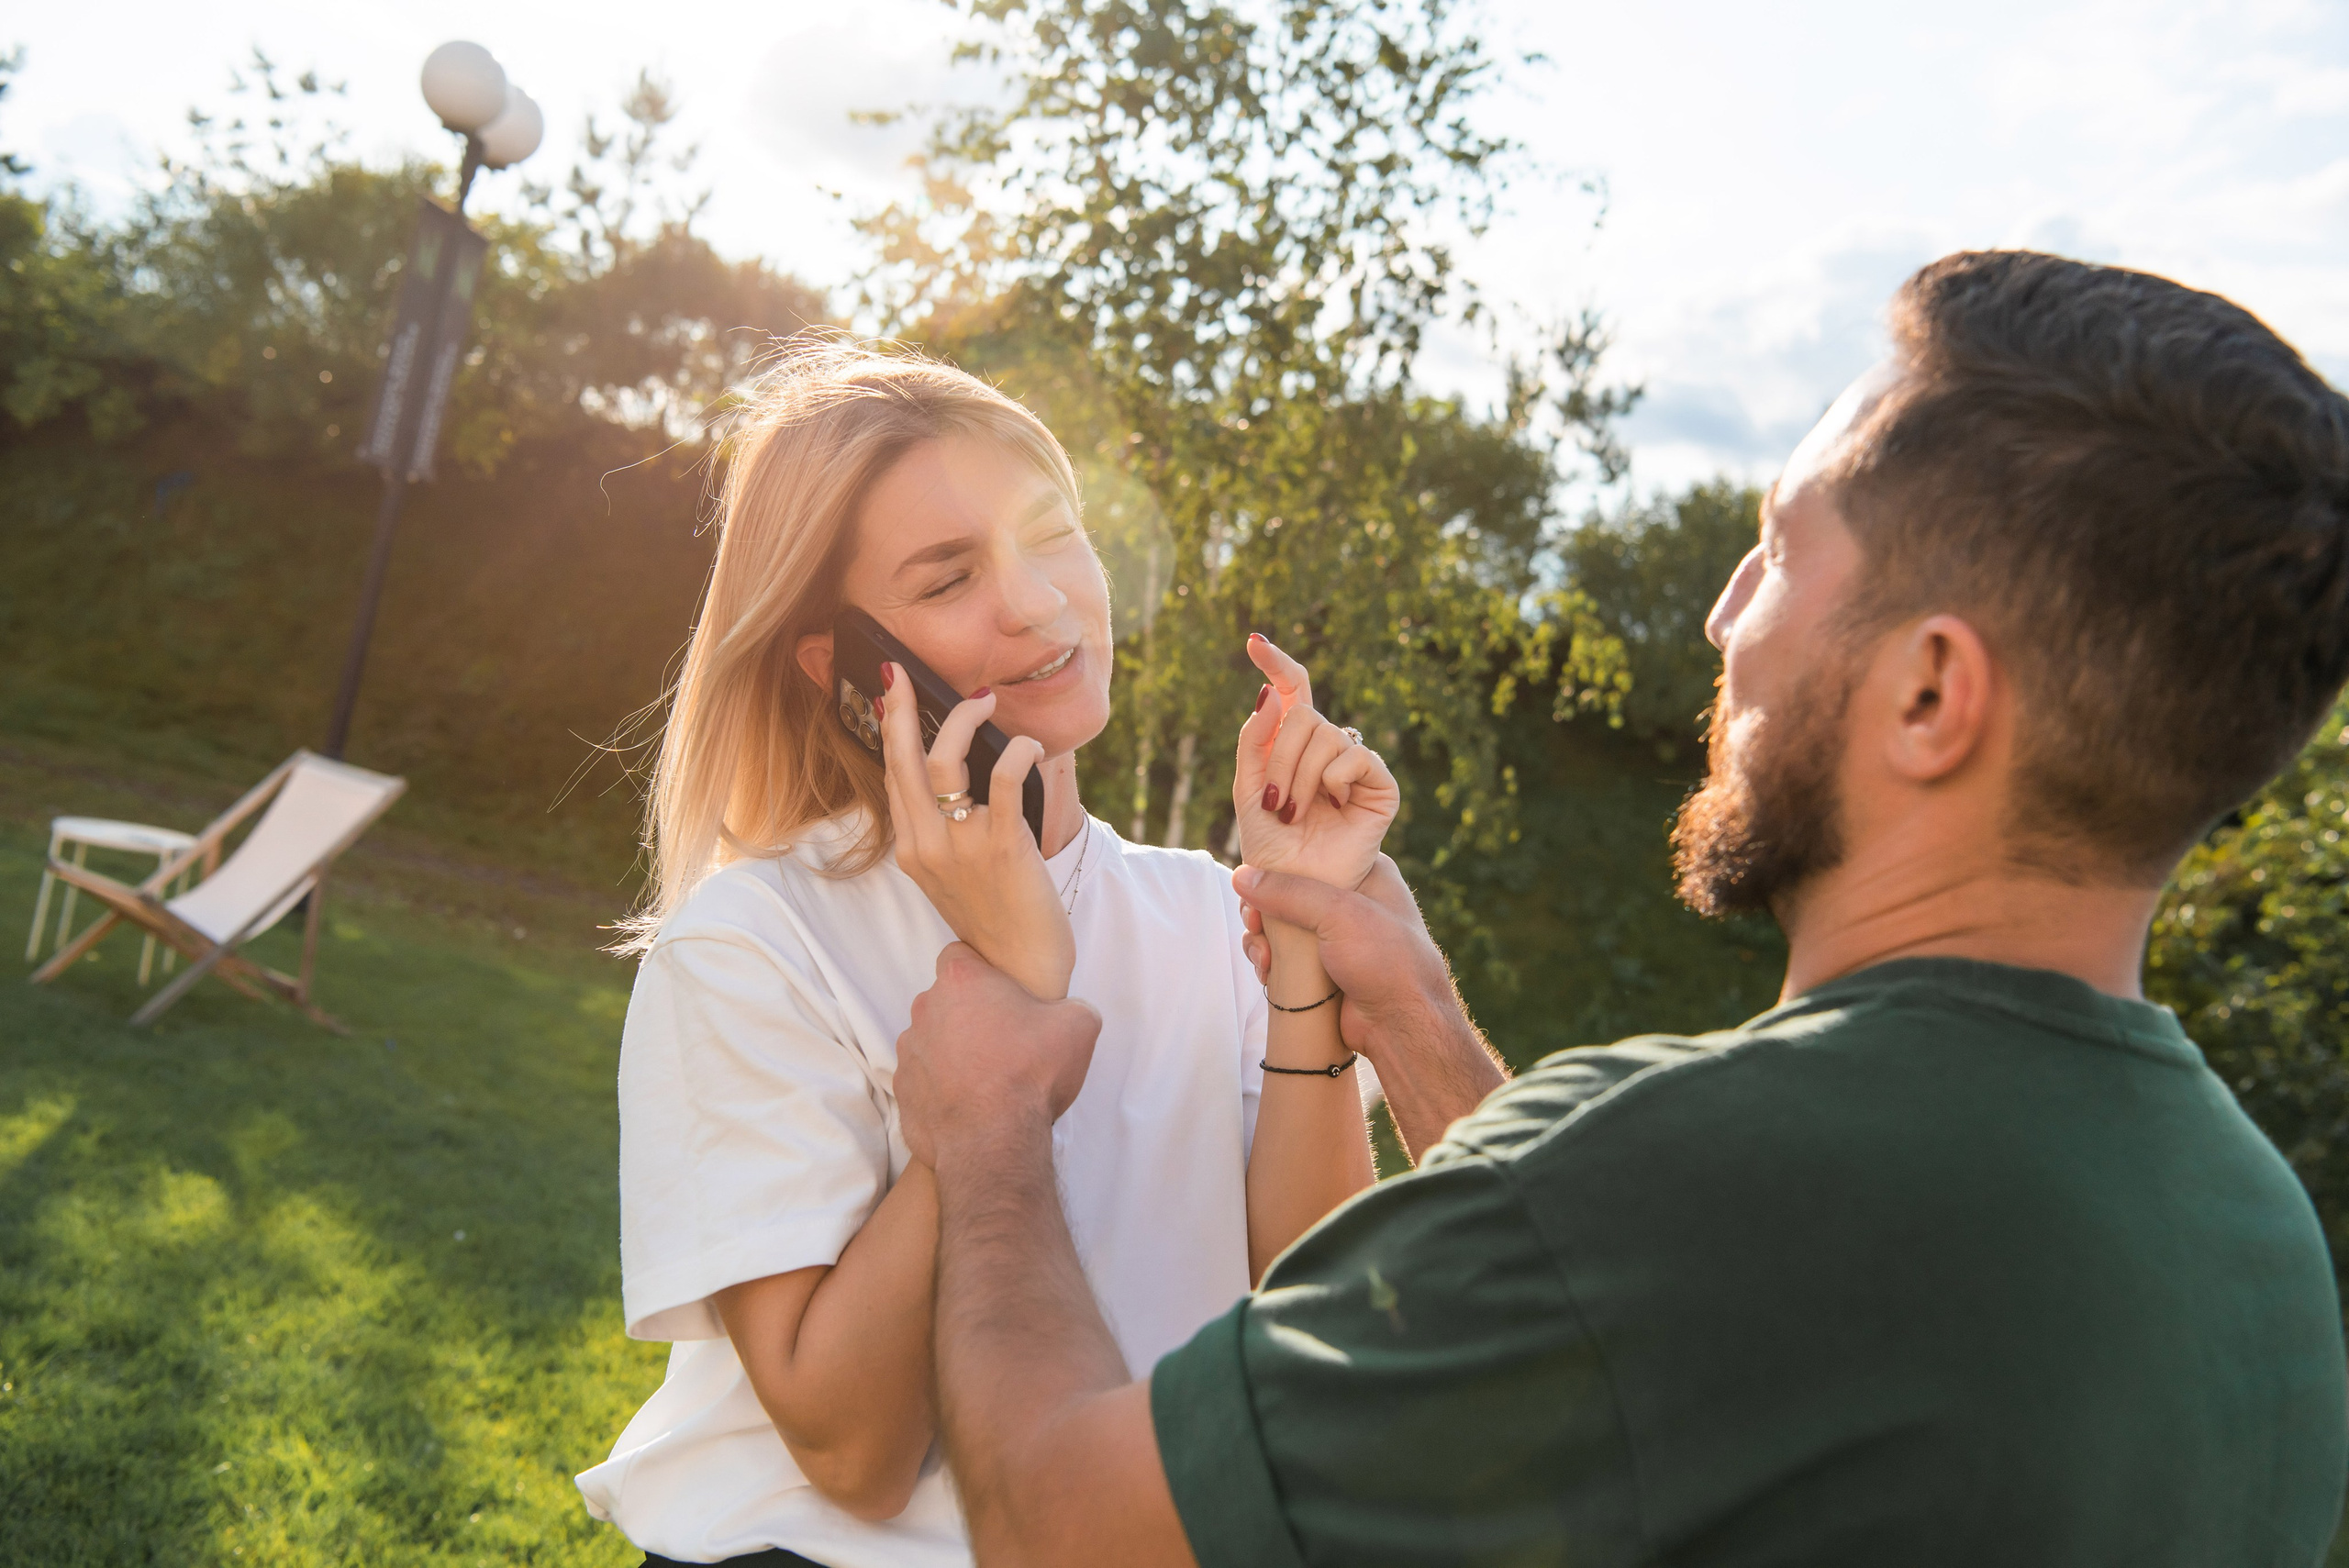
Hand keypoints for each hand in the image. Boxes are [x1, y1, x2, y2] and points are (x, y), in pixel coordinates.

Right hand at [879, 663, 1074, 998]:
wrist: (1020, 968)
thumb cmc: (995, 915)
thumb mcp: (953, 873)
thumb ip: (945, 829)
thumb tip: (958, 773)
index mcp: (912, 849)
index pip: (894, 776)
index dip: (892, 730)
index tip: (893, 693)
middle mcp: (927, 845)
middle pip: (904, 762)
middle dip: (902, 710)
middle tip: (905, 673)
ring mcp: (961, 847)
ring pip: (944, 763)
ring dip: (964, 721)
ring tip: (986, 702)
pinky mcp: (1002, 848)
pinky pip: (1003, 781)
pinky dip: (1016, 752)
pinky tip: (1028, 744)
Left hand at [896, 943, 1102, 1168]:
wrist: (994, 1143)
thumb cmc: (1031, 1074)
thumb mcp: (1079, 1026)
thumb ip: (1072, 1006)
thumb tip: (1067, 1014)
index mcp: (960, 982)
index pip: (959, 955)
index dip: (981, 970)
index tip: (1002, 993)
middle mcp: (925, 1010)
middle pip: (945, 1000)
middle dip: (969, 1013)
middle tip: (1003, 1039)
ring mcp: (908, 1052)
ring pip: (931, 1040)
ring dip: (953, 1051)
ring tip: (986, 1078)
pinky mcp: (903, 1092)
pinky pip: (924, 1080)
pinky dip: (941, 1088)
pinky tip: (969, 1104)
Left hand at [1232, 635, 1398, 894]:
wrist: (1295, 886)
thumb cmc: (1270, 842)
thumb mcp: (1247, 787)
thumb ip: (1255, 739)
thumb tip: (1272, 693)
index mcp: (1293, 743)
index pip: (1292, 690)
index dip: (1276, 663)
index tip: (1253, 641)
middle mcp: (1326, 747)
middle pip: (1303, 713)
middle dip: (1279, 757)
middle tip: (1274, 802)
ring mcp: (1354, 765)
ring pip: (1326, 735)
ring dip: (1300, 777)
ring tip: (1295, 813)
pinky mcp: (1379, 786)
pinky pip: (1356, 757)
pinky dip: (1333, 780)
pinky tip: (1333, 806)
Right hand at [1236, 855, 1451, 1058]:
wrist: (1402, 1027)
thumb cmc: (1387, 961)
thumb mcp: (1339, 913)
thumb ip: (1288, 892)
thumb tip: (1240, 876)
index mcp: (1366, 871)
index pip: (1312, 853)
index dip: (1279, 864)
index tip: (1255, 880)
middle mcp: (1351, 899)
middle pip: (1288, 890)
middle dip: (1264, 908)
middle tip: (1255, 924)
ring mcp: (1335, 935)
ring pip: (1281, 924)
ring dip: (1262, 939)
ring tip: (1263, 958)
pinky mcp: (1321, 965)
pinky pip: (1283, 954)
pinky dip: (1269, 961)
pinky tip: (1267, 973)